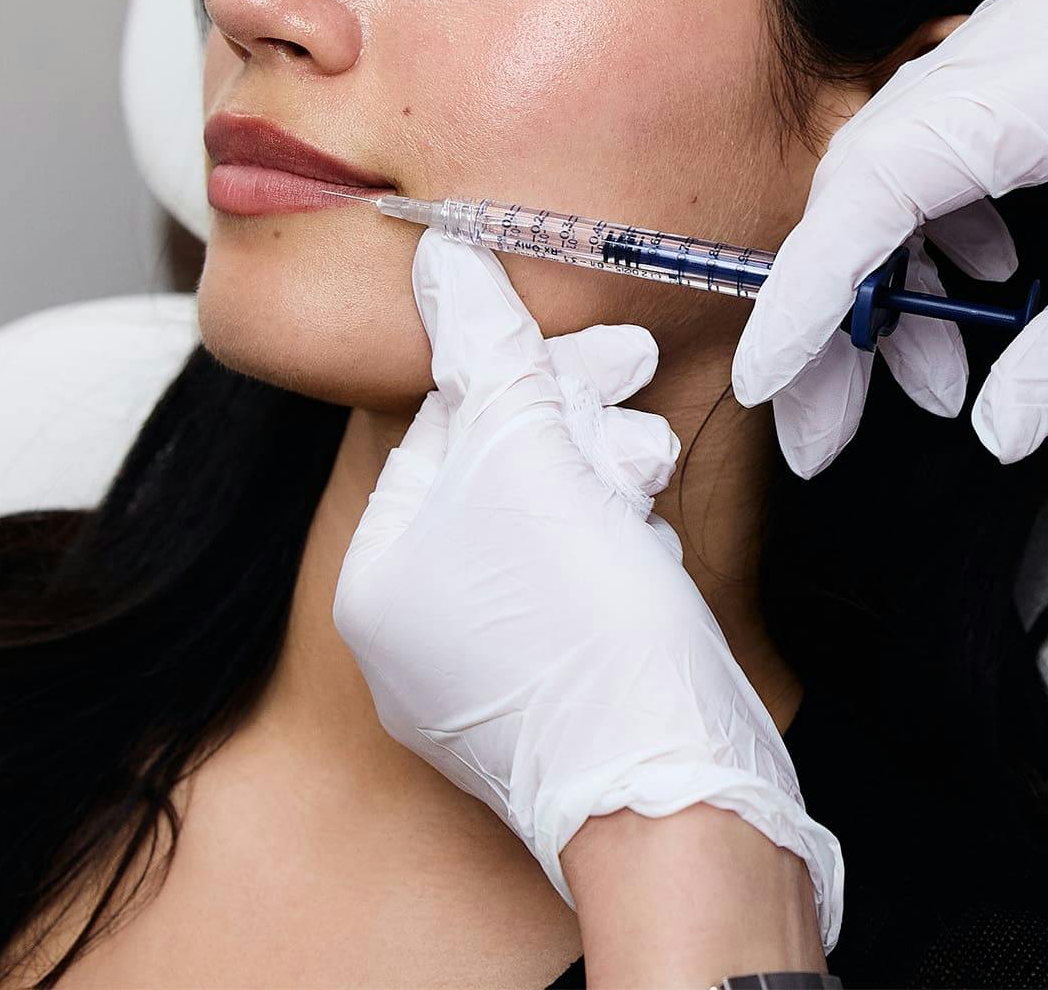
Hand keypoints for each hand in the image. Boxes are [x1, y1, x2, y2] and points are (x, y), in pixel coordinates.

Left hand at [334, 229, 842, 948]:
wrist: (670, 788)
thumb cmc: (584, 625)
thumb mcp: (531, 460)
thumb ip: (488, 353)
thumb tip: (440, 259)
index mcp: (377, 576)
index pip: (447, 424)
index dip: (533, 372)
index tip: (616, 351)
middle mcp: (412, 633)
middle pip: (500, 472)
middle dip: (580, 429)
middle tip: (645, 410)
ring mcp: (479, 678)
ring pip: (548, 526)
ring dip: (610, 482)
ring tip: (650, 485)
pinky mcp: (552, 701)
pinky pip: (578, 588)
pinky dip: (621, 551)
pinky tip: (653, 553)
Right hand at [734, 0, 1047, 473]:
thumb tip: (985, 423)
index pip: (886, 178)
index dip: (817, 287)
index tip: (776, 380)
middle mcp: (1028, 31)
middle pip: (877, 171)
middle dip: (848, 308)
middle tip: (832, 427)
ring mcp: (1035, 36)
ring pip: (903, 163)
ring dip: (895, 279)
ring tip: (935, 384)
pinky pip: (949, 147)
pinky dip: (942, 236)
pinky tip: (982, 300)